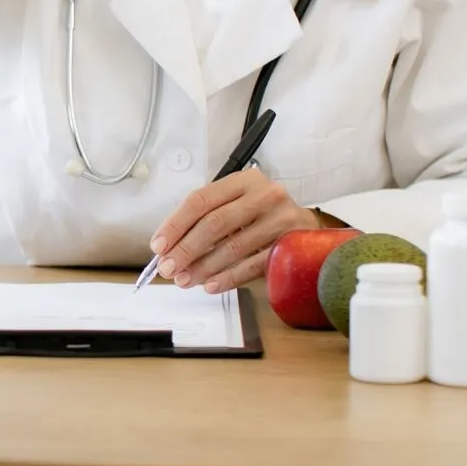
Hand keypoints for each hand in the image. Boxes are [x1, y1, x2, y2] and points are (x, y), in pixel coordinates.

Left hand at [148, 169, 326, 293]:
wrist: (308, 229)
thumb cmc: (261, 217)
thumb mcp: (236, 206)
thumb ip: (205, 219)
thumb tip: (168, 248)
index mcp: (244, 180)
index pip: (201, 200)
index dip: (176, 224)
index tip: (158, 246)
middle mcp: (265, 195)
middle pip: (215, 223)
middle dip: (186, 249)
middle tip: (167, 268)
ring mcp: (282, 219)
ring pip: (234, 246)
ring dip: (203, 267)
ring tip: (184, 280)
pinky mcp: (291, 245)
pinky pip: (253, 265)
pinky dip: (229, 277)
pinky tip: (210, 285)